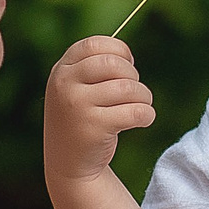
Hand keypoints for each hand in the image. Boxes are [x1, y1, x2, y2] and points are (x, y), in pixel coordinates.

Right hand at [45, 37, 155, 181]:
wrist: (68, 164)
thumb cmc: (80, 119)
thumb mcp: (75, 88)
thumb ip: (94, 67)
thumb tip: (127, 55)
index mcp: (61, 70)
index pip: (95, 44)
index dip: (119, 51)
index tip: (127, 65)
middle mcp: (65, 85)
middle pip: (114, 64)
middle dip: (133, 76)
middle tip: (134, 91)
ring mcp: (78, 106)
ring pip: (128, 88)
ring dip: (144, 97)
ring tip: (140, 106)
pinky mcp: (94, 128)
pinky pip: (136, 111)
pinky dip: (147, 114)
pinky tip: (142, 120)